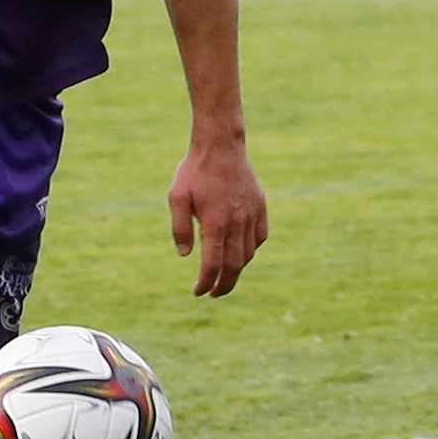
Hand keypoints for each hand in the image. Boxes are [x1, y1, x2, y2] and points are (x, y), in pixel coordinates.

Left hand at [168, 136, 266, 296]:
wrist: (221, 145)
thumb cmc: (194, 171)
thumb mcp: (177, 197)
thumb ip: (180, 227)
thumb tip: (185, 255)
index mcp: (215, 221)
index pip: (213, 263)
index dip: (205, 282)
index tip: (198, 291)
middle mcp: (236, 221)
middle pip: (234, 265)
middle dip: (224, 285)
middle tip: (214, 294)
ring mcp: (251, 214)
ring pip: (248, 253)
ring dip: (236, 269)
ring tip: (224, 275)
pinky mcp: (260, 207)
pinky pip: (260, 237)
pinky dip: (251, 250)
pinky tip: (240, 251)